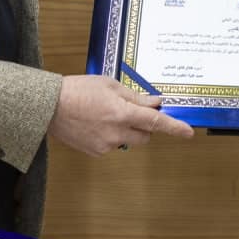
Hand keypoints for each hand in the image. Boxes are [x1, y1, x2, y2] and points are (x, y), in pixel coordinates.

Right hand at [48, 75, 193, 156]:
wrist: (49, 106)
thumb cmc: (79, 89)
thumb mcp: (109, 85)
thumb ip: (135, 97)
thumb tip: (155, 103)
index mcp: (122, 113)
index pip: (155, 123)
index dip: (174, 128)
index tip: (189, 133)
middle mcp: (116, 133)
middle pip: (145, 136)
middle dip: (144, 126)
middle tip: (131, 111)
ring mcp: (105, 145)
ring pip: (128, 141)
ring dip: (126, 131)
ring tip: (105, 115)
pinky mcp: (95, 152)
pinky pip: (112, 146)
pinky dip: (111, 136)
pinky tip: (95, 124)